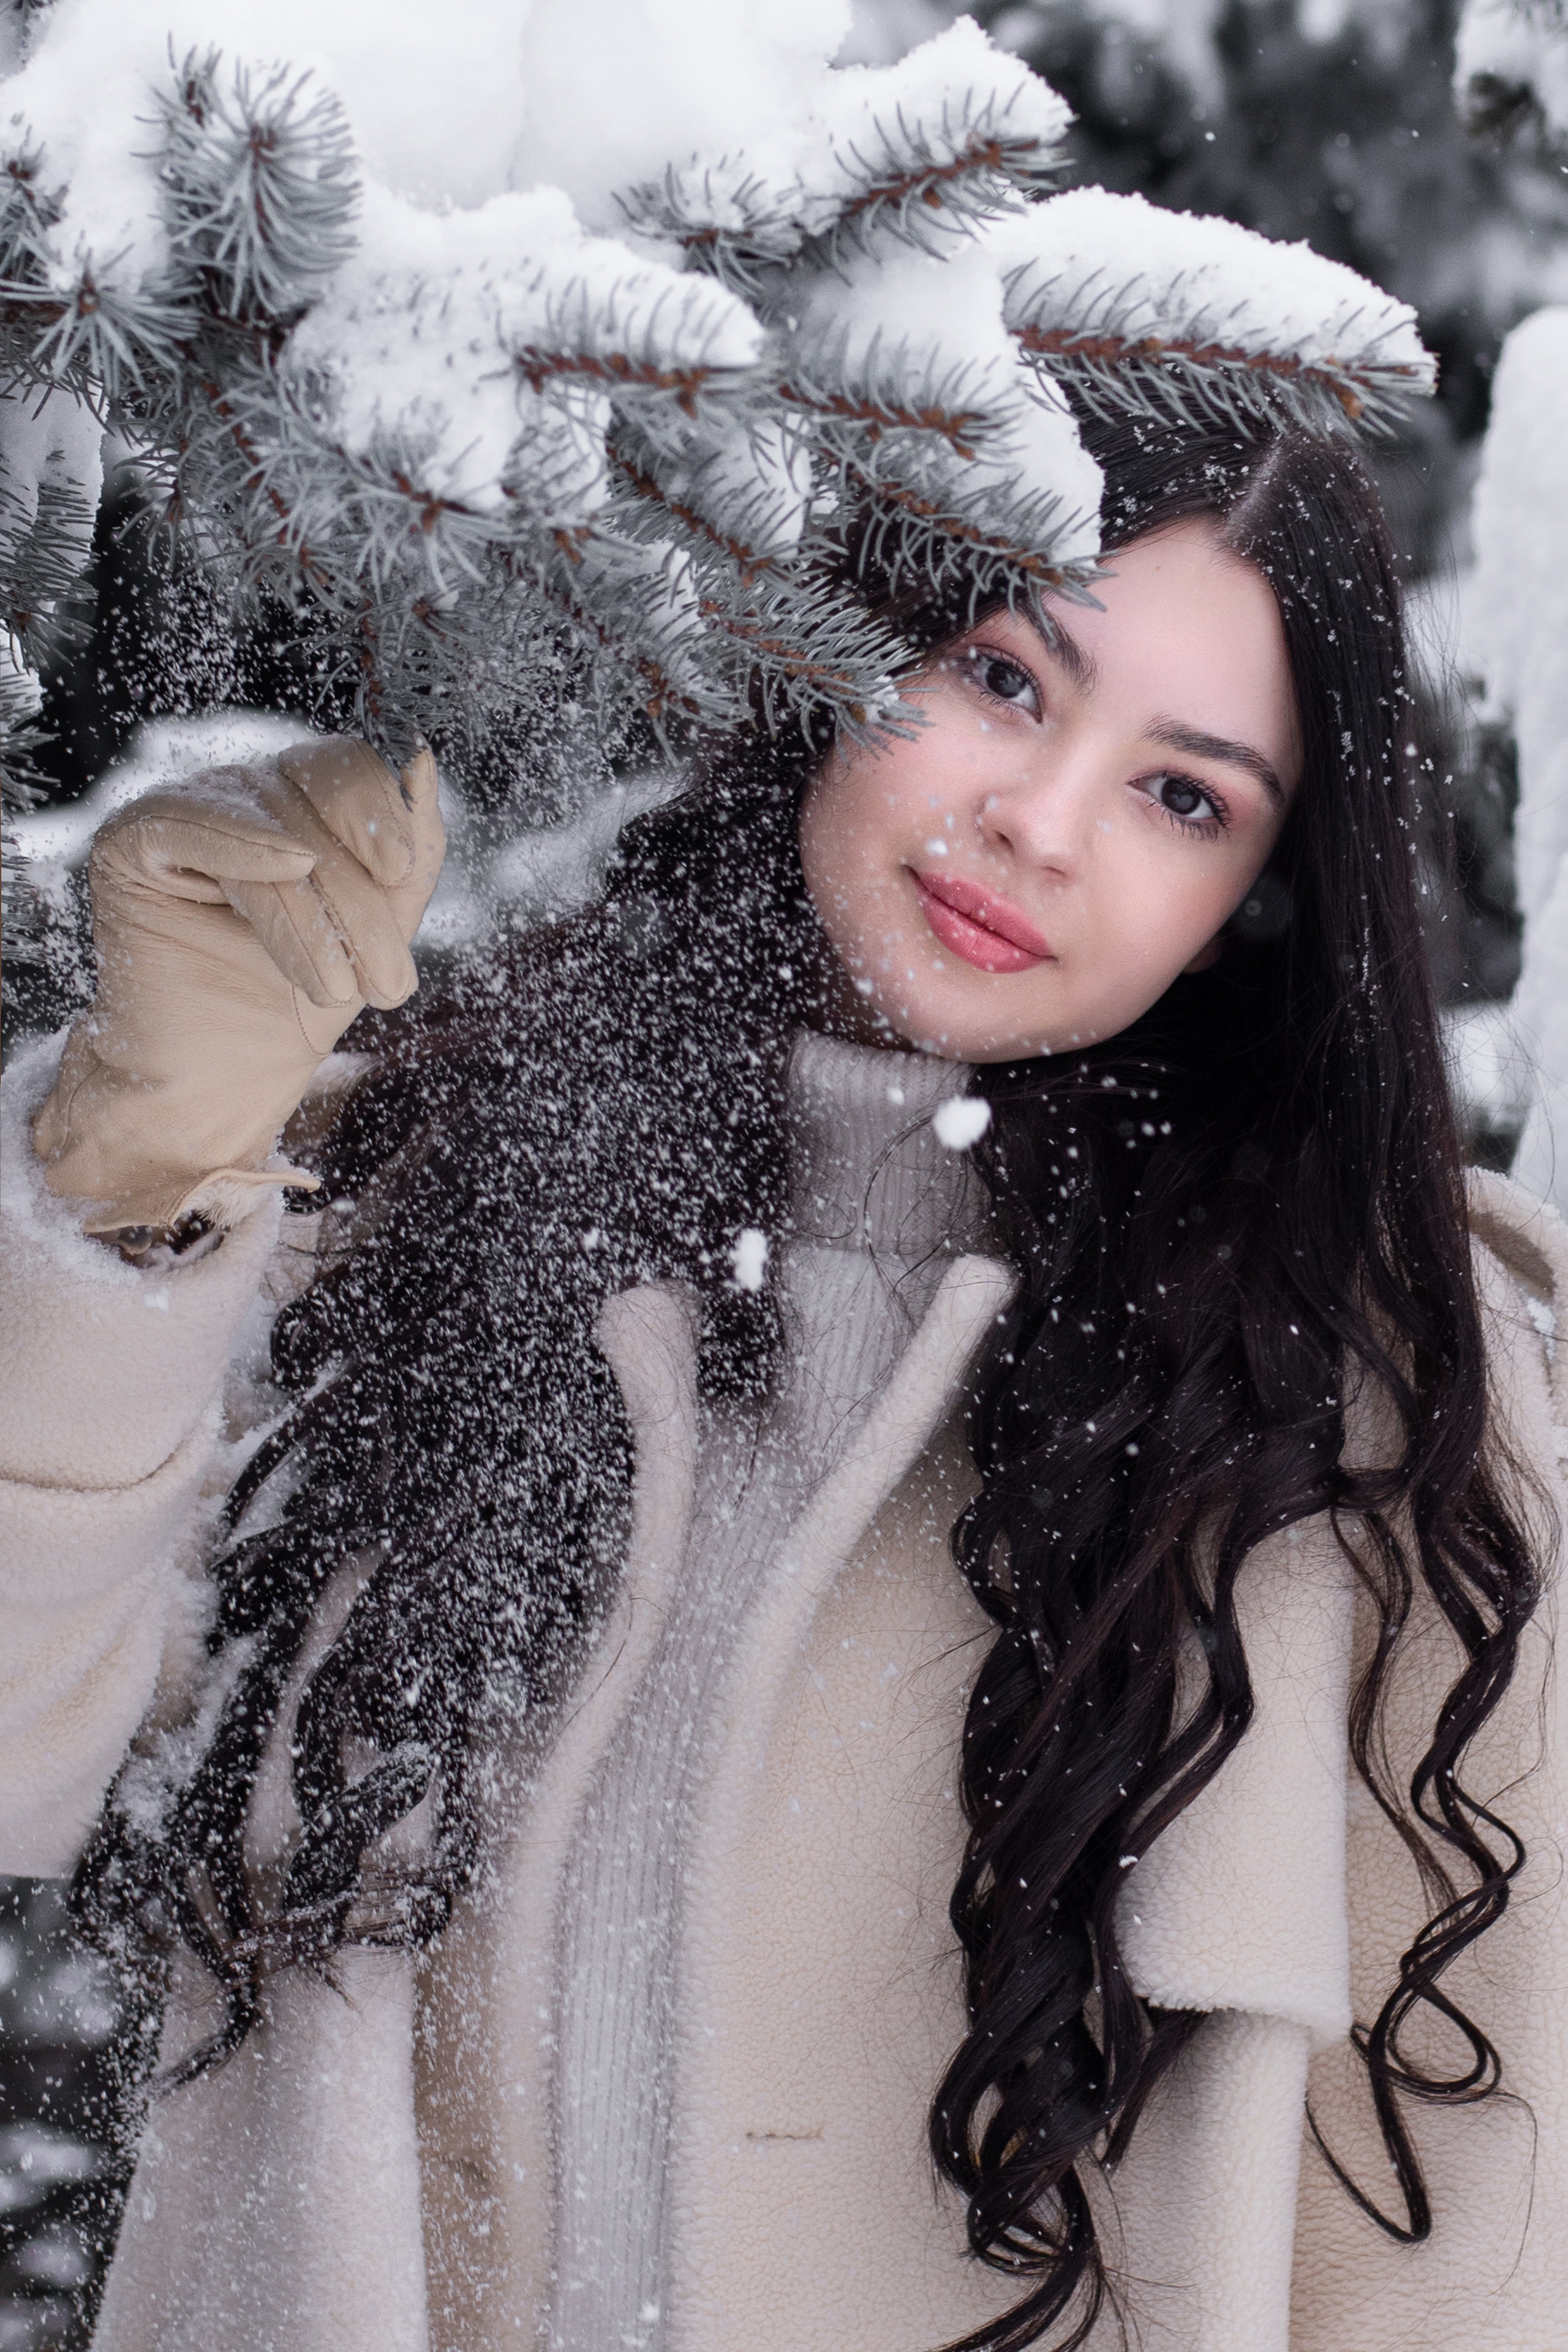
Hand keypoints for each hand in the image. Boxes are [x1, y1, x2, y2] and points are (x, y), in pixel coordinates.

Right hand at [32, 738, 445, 1235]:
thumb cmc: (298, 1003)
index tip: (399, 873)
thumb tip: (422, 758)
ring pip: (268, 830)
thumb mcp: (381, 923)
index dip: (378, 812)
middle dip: (359, 900)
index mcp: (297, 804)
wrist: (224, 1079)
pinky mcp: (132, 841)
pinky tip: (286, 866)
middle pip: (314, 805)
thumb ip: (413, 844)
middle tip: (387, 982)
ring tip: (335, 989)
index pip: (342, 769)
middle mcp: (241, 796)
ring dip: (314, 917)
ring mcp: (183, 811)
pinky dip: (245, 843)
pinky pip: (191, 820)